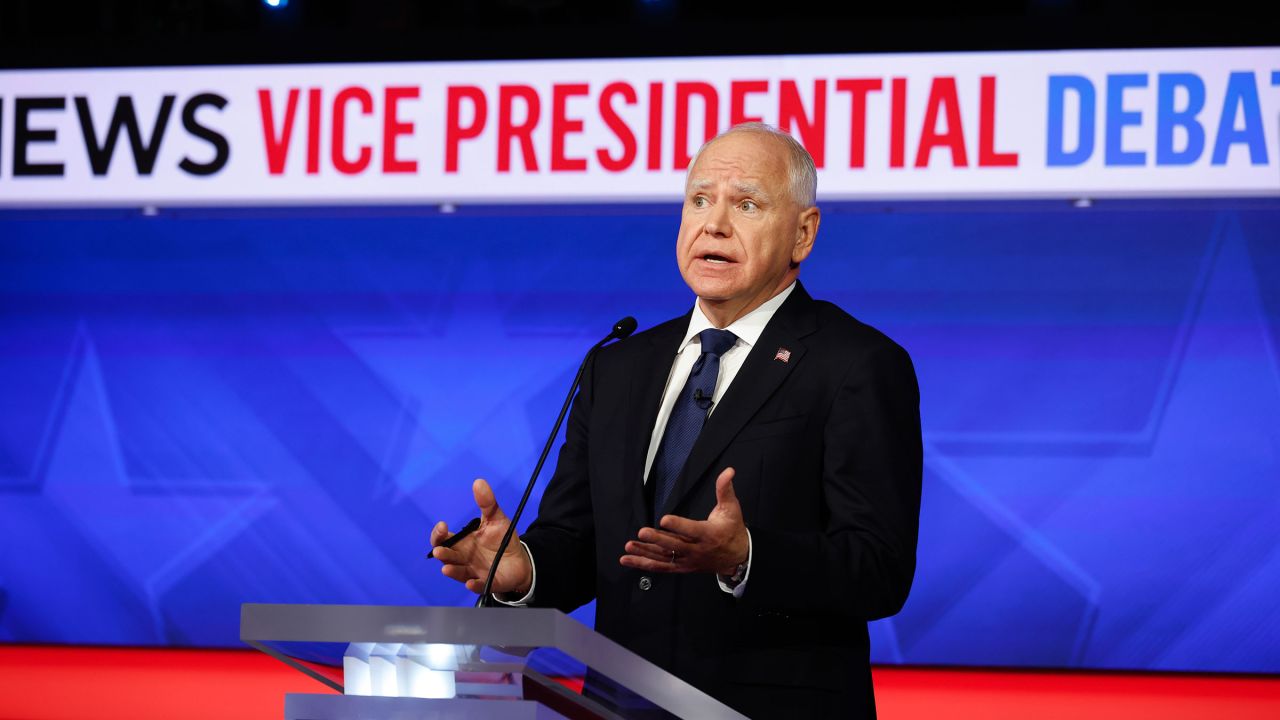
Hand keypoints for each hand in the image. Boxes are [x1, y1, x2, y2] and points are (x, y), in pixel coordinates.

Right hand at [430, 479, 532, 595]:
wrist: (520, 559)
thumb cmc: (502, 539)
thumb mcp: (496, 518)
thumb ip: (487, 503)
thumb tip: (479, 481)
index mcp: (462, 542)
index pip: (443, 539)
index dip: (438, 534)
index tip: (443, 525)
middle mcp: (463, 558)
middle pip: (447, 556)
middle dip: (442, 553)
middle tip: (439, 550)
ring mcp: (473, 571)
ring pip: (458, 572)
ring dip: (452, 571)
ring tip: (446, 568)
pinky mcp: (487, 582)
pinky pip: (477, 585)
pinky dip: (473, 585)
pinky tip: (470, 583)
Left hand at [620, 467, 748, 575]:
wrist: (738, 557)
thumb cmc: (732, 530)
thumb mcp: (732, 508)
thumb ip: (725, 489)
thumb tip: (728, 471)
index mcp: (708, 534)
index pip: (692, 530)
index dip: (678, 525)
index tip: (664, 519)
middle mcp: (697, 550)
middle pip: (674, 545)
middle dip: (657, 539)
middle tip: (642, 532)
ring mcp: (688, 560)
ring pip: (665, 558)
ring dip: (645, 553)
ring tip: (629, 547)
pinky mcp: (682, 567)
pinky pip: (661, 567)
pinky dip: (644, 564)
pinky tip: (628, 560)